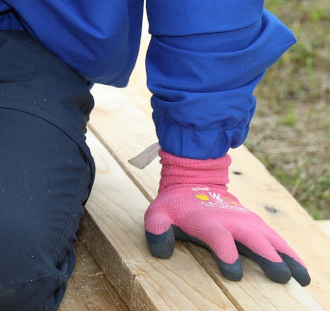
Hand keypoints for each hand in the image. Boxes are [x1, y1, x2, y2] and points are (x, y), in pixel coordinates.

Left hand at [145, 150, 310, 285]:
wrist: (194, 180)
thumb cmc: (176, 205)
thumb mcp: (158, 213)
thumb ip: (156, 230)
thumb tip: (161, 252)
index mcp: (207, 221)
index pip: (218, 237)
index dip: (226, 253)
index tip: (234, 271)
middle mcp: (231, 221)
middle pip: (252, 239)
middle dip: (266, 257)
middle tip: (279, 276)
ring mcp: (247, 221)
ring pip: (270, 239)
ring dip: (286, 257)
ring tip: (300, 277)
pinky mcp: (257, 224)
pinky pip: (277, 240)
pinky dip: (291, 254)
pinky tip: (302, 271)